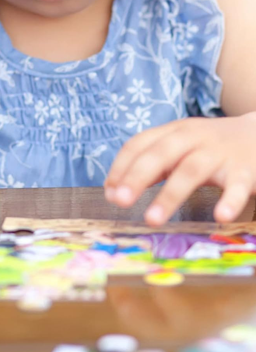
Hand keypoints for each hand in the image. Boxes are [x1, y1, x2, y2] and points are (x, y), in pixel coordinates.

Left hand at [104, 113, 255, 225]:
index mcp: (171, 132)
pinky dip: (230, 200)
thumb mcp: (178, 147)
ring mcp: (218, 153)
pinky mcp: (245, 169)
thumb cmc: (209, 146)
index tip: (110, 192)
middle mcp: (192, 138)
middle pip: (159, 154)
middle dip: (136, 177)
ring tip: (152, 219)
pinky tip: (220, 216)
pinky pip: (237, 185)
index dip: (120, 167)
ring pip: (191, 170)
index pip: (138, 144)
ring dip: (170, 195)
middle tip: (120, 201)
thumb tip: (114, 190)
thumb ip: (150, 166)